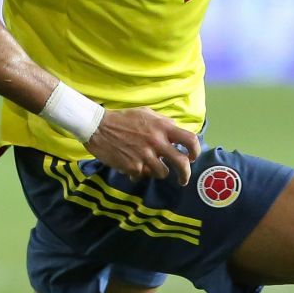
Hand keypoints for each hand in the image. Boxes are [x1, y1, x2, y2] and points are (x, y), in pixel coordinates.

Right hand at [85, 107, 201, 184]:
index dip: (195, 151)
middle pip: (182, 163)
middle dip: (185, 174)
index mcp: (162, 127)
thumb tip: (177, 129)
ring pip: (162, 173)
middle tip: (183, 179)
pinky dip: (140, 173)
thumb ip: (163, 122)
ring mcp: (145, 156)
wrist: (98, 127)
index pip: (190, 140)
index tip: (192, 157)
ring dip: (158, 172)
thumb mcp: (146, 113)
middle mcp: (157, 142)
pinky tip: (133, 166)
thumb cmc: (123, 119)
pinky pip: (143, 176)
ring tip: (150, 167)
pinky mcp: (133, 167)